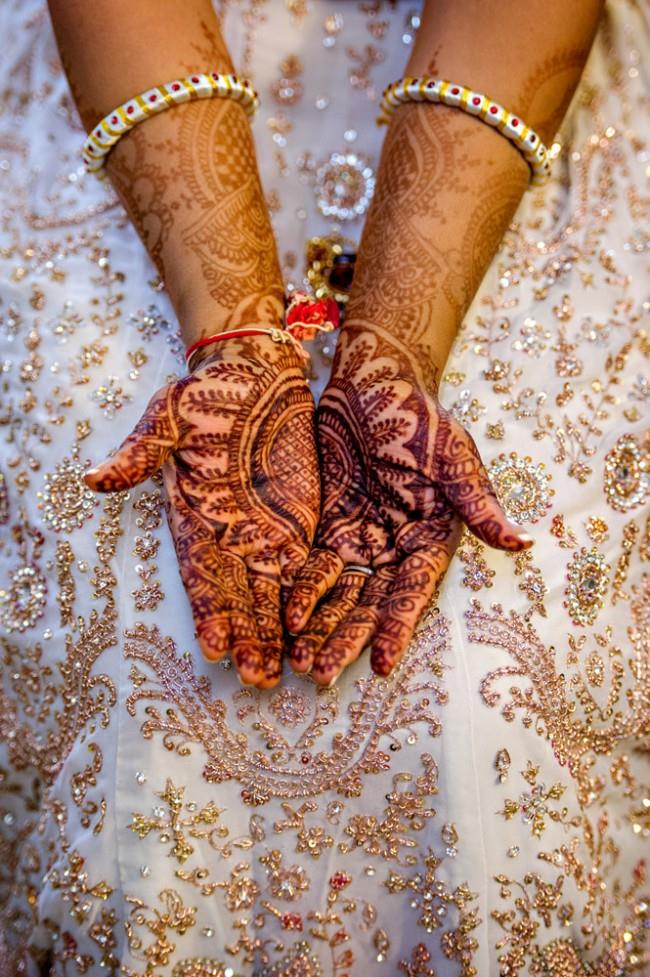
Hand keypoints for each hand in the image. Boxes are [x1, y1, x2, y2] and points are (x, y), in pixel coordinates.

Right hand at [85, 336, 318, 688]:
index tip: (216, 643)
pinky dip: (306, 602)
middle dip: (246, 635)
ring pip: (270, 594)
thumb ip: (141, 453)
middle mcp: (228, 536)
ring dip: (274, 633)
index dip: (209, 607)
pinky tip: (312, 636)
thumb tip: (95, 479)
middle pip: (237, 595)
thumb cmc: (207, 394)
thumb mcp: (169, 417)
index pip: (200, 572)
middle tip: (256, 676)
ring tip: (281, 672)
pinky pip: (304, 569)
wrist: (257, 376)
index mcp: (194, 519)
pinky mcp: (299, 525)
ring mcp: (264, 534)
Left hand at [285, 326, 531, 685]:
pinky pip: (312, 566)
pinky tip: (284, 617)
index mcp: (430, 539)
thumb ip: (478, 502)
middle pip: (370, 604)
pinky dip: (301, 591)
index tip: (380, 664)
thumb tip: (521, 542)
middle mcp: (395, 548)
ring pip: (340, 595)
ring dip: (321, 626)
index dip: (397, 628)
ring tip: (298, 662)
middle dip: (347, 639)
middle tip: (323, 675)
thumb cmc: (419, 415)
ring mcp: (359, 539)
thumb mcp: (453, 455)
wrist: (371, 381)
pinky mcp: (327, 526)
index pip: (412, 592)